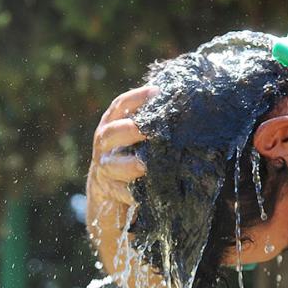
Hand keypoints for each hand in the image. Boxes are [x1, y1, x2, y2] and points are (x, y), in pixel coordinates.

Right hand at [89, 86, 156, 203]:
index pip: (121, 105)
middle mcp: (105, 144)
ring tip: (143, 166)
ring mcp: (104, 168)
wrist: (106, 190)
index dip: (137, 97)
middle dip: (129, 130)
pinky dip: (130, 194)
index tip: (157, 92)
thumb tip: (183, 101)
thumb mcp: (135, 137)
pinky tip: (141, 195)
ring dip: (127, 165)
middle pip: (112, 133)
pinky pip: (119, 193)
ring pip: (112, 165)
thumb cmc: (130, 155)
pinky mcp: (109, 191)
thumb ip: (150, 123)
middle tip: (146, 131)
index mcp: (112, 124)